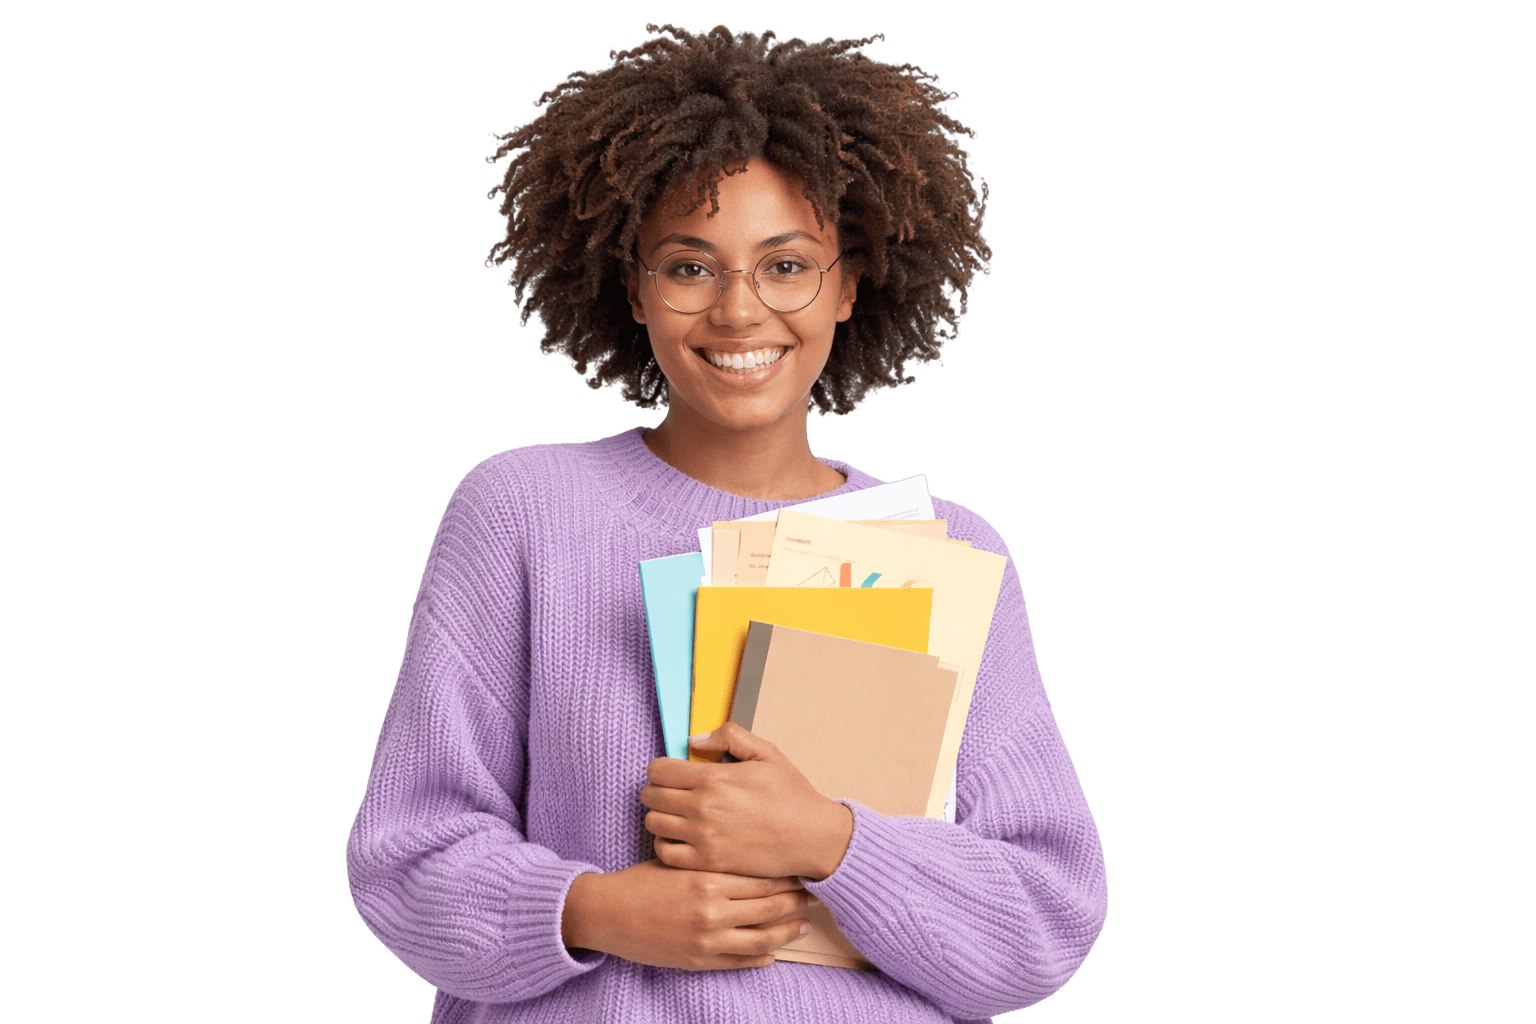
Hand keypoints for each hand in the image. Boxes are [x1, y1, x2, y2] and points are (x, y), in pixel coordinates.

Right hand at [560, 859, 813, 969]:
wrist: (607, 913)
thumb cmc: (642, 880)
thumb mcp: (679, 861)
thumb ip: (711, 858)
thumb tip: (745, 849)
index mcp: (708, 879)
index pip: (762, 878)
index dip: (787, 876)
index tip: (803, 871)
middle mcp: (713, 910)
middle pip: (769, 907)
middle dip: (796, 901)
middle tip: (815, 895)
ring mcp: (707, 939)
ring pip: (762, 937)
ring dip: (787, 931)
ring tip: (803, 924)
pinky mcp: (699, 960)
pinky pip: (740, 961)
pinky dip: (762, 957)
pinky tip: (774, 952)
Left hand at [640, 722, 854, 880]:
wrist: (811, 837)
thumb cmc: (790, 795)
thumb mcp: (766, 752)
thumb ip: (728, 737)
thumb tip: (695, 741)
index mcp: (714, 779)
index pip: (658, 770)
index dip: (661, 768)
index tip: (672, 772)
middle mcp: (703, 808)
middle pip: (651, 796)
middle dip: (657, 790)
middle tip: (672, 792)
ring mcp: (703, 838)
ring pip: (653, 823)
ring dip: (660, 816)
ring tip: (675, 814)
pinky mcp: (708, 862)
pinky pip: (665, 852)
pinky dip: (665, 843)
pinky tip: (678, 837)